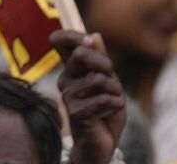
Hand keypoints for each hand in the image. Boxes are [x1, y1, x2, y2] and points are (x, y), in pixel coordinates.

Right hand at [53, 30, 125, 163]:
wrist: (102, 141)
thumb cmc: (104, 110)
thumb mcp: (109, 81)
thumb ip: (101, 60)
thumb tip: (94, 35)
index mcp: (72, 69)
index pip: (61, 43)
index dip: (72, 36)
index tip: (87, 40)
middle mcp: (65, 80)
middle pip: (83, 54)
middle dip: (105, 65)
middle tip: (111, 80)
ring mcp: (68, 96)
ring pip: (99, 80)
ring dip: (115, 92)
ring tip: (110, 103)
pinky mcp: (75, 112)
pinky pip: (104, 100)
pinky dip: (115, 106)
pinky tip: (108, 114)